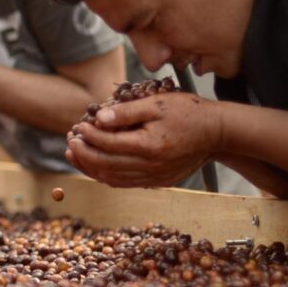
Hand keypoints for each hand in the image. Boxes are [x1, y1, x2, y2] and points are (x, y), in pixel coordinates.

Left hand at [65, 91, 222, 187]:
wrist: (217, 132)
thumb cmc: (188, 112)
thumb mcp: (157, 103)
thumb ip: (126, 111)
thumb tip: (97, 118)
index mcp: (149, 146)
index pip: (108, 144)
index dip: (89, 136)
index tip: (78, 126)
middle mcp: (151, 167)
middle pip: (105, 165)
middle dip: (83, 154)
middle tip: (70, 141)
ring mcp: (155, 178)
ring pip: (112, 179)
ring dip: (90, 167)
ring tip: (75, 154)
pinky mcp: (158, 182)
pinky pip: (125, 183)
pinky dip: (106, 176)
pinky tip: (95, 165)